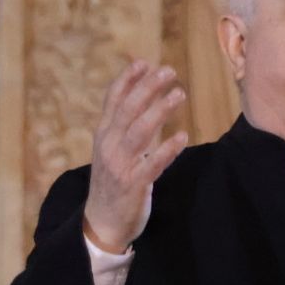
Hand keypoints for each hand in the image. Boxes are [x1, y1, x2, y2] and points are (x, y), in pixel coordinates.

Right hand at [84, 61, 186, 251]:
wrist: (102, 222)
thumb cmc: (113, 181)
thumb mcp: (114, 148)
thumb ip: (127, 123)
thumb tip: (142, 95)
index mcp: (104, 134)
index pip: (113, 100)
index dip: (128, 79)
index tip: (144, 62)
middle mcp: (109, 146)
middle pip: (128, 110)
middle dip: (148, 88)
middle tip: (168, 71)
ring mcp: (120, 165)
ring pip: (139, 131)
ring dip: (160, 111)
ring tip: (179, 94)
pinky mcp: (133, 185)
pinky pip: (152, 164)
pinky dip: (167, 149)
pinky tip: (182, 137)